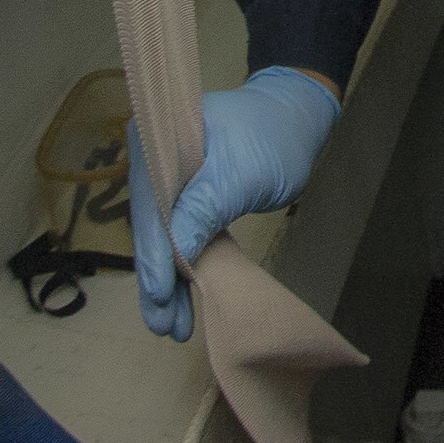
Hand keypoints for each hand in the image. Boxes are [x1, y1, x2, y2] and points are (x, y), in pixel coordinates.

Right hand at [126, 67, 341, 341]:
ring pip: (161, 237)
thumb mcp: (244, 173)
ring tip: (172, 327)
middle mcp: (153, 158)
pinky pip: (176, 234)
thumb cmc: (274, 136)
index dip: (153, 251)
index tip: (159, 292)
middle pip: (149, 226)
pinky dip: (180, 266)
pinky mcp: (183, 195)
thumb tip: (176, 253)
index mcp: (159, 138)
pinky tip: (180, 301)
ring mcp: (167, 178)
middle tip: (164, 325)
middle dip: (156, 278)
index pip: (150, 203)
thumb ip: (207, 208)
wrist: (295, 115)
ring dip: (166, 282)